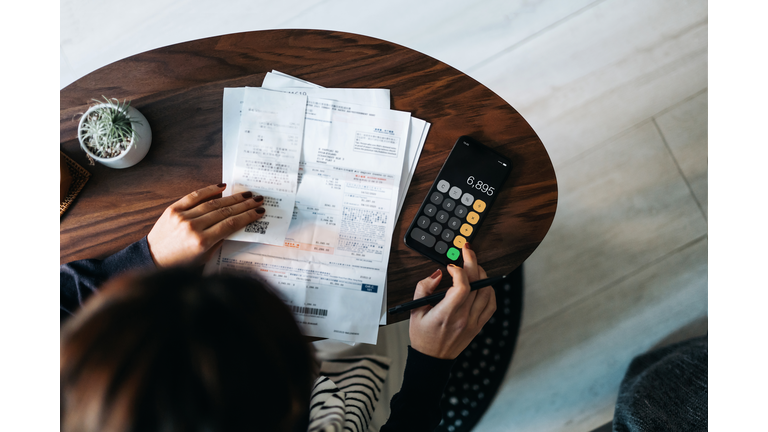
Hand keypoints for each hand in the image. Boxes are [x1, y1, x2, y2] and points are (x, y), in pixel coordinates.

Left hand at [147, 183, 264, 266]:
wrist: (153, 258)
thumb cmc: (180, 262)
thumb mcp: (204, 257)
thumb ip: (219, 240)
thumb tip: (235, 224)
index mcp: (202, 242)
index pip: (230, 224)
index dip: (247, 217)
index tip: (259, 212)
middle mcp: (192, 227)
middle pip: (225, 212)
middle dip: (244, 205)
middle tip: (257, 199)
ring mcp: (182, 217)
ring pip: (212, 203)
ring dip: (232, 198)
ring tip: (246, 194)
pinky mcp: (173, 209)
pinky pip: (194, 196)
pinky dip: (209, 190)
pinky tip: (222, 187)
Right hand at [409, 243, 496, 359]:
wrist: (432, 359)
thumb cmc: (422, 336)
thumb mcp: (414, 311)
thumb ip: (423, 288)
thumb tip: (438, 274)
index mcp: (446, 314)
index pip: (462, 287)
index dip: (459, 271)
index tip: (450, 266)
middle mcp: (463, 318)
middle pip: (476, 284)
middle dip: (472, 262)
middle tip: (467, 251)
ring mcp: (473, 322)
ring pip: (487, 291)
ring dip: (482, 274)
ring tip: (474, 266)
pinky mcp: (479, 325)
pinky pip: (491, 304)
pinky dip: (489, 290)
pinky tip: (482, 284)